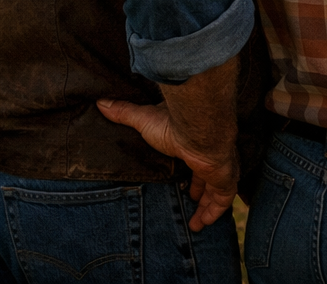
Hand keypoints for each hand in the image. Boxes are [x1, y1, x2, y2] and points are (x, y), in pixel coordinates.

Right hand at [97, 98, 236, 231]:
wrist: (198, 126)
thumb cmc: (173, 123)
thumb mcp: (143, 119)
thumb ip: (125, 113)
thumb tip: (102, 102)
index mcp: (195, 142)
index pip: (196, 158)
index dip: (193, 170)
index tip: (184, 182)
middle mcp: (211, 154)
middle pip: (209, 176)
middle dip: (202, 190)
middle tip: (191, 200)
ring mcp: (220, 167)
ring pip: (217, 190)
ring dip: (207, 207)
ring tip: (196, 223)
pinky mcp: (224, 179)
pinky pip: (223, 199)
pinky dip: (214, 212)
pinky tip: (203, 223)